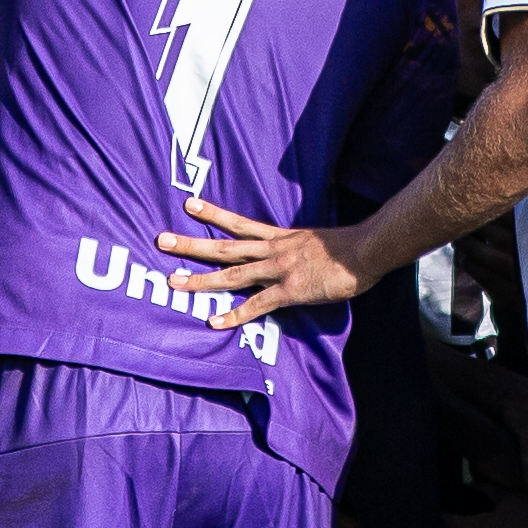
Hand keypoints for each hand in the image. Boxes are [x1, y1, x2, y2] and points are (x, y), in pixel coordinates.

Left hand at [158, 197, 381, 324]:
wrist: (366, 250)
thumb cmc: (348, 247)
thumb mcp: (316, 239)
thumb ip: (299, 246)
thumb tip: (295, 253)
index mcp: (280, 237)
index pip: (239, 224)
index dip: (213, 215)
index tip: (189, 205)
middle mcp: (273, 250)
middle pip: (224, 247)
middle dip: (191, 245)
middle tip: (162, 240)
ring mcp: (278, 270)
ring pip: (232, 275)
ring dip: (200, 279)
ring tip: (172, 281)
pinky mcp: (289, 290)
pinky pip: (256, 305)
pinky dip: (234, 315)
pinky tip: (214, 322)